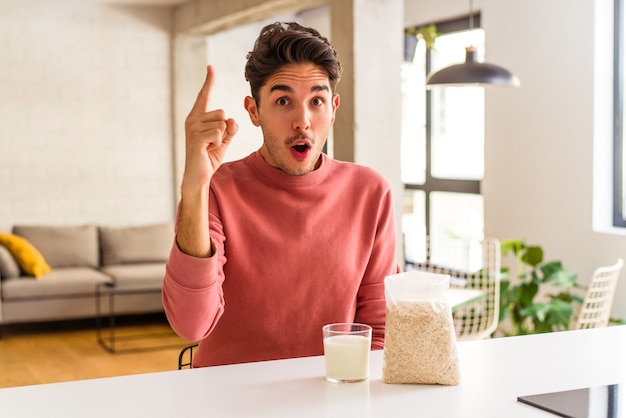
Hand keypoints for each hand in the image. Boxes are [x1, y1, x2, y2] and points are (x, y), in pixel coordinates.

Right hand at [183, 65, 238, 189]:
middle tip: (212, 143)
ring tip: (209, 147)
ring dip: (221, 138)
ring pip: (222, 124)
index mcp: (197, 117)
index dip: (208, 81)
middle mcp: (192, 119)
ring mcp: (193, 128)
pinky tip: (207, 150)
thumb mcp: (223, 139)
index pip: (204, 96)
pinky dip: (219, 143)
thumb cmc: (209, 156)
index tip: (210, 67)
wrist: (198, 175)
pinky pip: (219, 133)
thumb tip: (232, 120)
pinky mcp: (196, 137)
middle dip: (224, 130)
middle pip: (222, 113)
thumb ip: (229, 128)